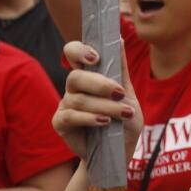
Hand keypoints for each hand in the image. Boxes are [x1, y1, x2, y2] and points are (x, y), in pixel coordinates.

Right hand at [52, 42, 141, 160]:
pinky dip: (90, 118)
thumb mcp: (129, 96)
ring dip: (105, 106)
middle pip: (75, 76)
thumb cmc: (124, 121)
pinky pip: (70, 116)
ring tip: (124, 114)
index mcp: (89, 76)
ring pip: (78, 99)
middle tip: (120, 92)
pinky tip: (105, 123)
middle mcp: (74, 88)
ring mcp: (65, 105)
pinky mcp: (61, 123)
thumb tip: (118, 39)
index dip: (80, 50)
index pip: (73, 52)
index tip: (96, 58)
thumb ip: (121, 71)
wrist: (120, 151)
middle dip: (99, 83)